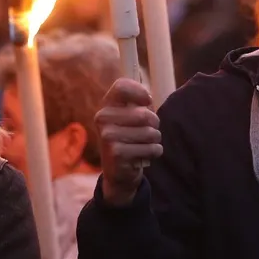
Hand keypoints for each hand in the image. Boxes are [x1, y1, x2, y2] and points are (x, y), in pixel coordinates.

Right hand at [95, 78, 161, 206]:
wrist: (118, 171)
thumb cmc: (130, 137)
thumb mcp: (132, 116)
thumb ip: (140, 103)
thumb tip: (147, 100)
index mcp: (107, 105)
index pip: (122, 86)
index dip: (140, 92)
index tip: (147, 101)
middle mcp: (103, 118)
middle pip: (145, 114)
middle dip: (155, 124)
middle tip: (149, 131)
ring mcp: (108, 136)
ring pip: (151, 133)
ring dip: (155, 140)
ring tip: (145, 144)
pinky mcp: (116, 153)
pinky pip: (151, 148)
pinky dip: (155, 152)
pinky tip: (143, 156)